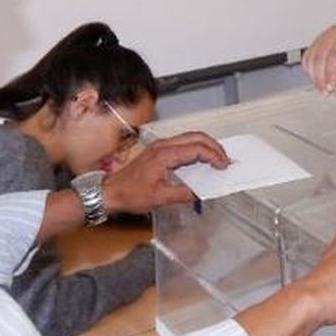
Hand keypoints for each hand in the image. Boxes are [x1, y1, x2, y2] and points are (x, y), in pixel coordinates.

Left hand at [103, 131, 228, 213]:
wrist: (110, 192)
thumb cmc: (129, 194)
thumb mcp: (159, 198)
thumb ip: (183, 194)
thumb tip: (201, 193)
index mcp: (165, 155)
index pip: (197, 149)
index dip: (213, 156)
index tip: (223, 166)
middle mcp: (163, 146)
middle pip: (196, 137)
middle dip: (214, 146)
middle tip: (225, 160)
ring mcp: (160, 146)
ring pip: (190, 137)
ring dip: (206, 146)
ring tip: (217, 159)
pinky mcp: (159, 150)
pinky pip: (183, 143)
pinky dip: (196, 148)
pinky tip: (201, 159)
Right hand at [303, 24, 335, 92]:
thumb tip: (334, 85)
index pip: (334, 56)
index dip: (331, 74)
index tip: (331, 88)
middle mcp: (332, 35)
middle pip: (319, 57)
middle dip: (321, 78)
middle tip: (326, 91)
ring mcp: (322, 38)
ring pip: (310, 58)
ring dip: (314, 76)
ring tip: (322, 87)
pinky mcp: (315, 43)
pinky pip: (307, 57)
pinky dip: (309, 70)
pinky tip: (316, 78)